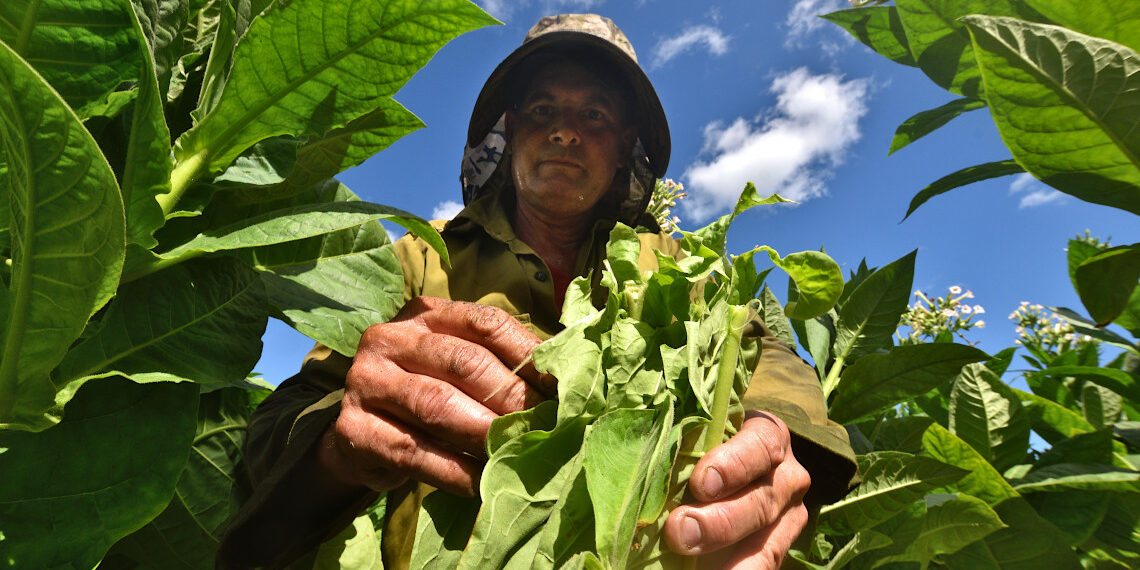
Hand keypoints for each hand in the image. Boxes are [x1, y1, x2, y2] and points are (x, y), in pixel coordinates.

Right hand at [320, 297, 552, 496]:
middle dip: (514, 398)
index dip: (530, 354)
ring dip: (488, 434)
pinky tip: (485, 483)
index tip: (567, 386)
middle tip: (550, 426)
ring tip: (523, 453)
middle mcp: (390, 339)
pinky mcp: (353, 429)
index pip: (485, 323)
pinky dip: (456, 471)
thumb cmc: (427, 394)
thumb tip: (572, 382)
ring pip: (439, 405)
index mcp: (425, 313)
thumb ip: (503, 364)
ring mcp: (366, 382)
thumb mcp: (458, 368)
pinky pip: (415, 451)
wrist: (359, 436)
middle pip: (465, 363)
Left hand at [663, 411, 810, 568]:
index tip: (699, 484)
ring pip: (767, 543)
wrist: (725, 469)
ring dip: (732, 563)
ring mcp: (788, 516)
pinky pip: (764, 566)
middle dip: (720, 521)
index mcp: (768, 435)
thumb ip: (682, 442)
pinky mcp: (780, 547)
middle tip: (679, 532)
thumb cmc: (700, 441)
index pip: (761, 445)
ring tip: (695, 567)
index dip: (732, 465)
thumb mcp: (698, 433)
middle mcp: (787, 475)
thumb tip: (644, 454)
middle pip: (762, 500)